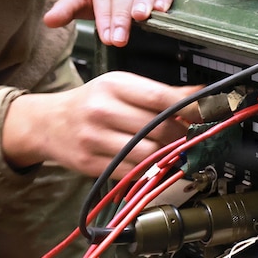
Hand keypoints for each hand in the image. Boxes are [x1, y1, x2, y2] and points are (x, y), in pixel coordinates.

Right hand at [1, 72, 202, 177]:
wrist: (46, 124)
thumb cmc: (89, 102)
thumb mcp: (119, 86)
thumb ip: (158, 93)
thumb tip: (200, 98)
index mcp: (112, 85)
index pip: (160, 98)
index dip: (191, 108)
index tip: (211, 113)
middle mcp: (102, 111)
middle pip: (159, 128)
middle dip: (183, 135)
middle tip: (195, 136)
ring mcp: (95, 140)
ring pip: (148, 154)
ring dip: (169, 156)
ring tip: (177, 151)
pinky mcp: (91, 164)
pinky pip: (132, 171)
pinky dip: (150, 170)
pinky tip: (156, 163)